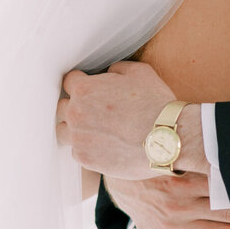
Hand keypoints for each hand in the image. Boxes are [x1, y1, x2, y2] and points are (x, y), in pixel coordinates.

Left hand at [57, 60, 204, 180]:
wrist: (167, 138)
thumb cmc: (155, 103)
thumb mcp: (140, 72)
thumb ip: (116, 69)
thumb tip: (109, 73)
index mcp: (84, 90)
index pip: (69, 81)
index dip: (82, 82)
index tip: (91, 88)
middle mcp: (75, 114)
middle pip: (62, 107)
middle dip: (75, 105)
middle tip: (95, 110)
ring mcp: (79, 139)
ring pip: (63, 131)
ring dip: (75, 128)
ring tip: (94, 129)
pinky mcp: (86, 159)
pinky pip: (76, 151)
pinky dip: (86, 147)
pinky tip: (103, 144)